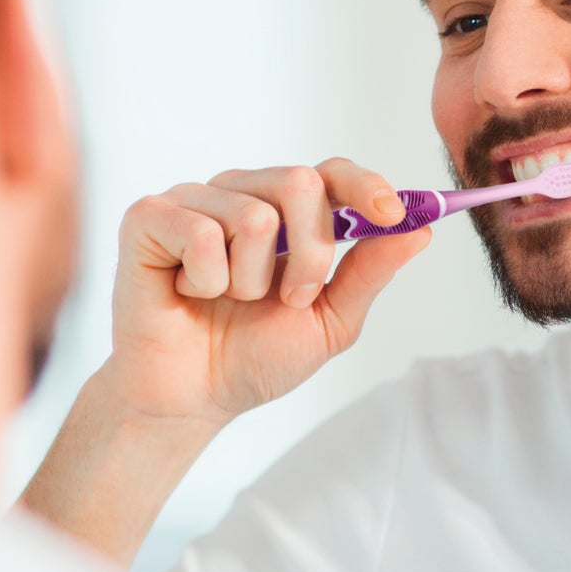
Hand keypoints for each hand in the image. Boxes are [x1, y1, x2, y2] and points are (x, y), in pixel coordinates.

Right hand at [94, 158, 430, 428]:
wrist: (191, 399)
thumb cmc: (253, 356)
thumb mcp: (329, 321)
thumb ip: (369, 274)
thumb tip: (421, 230)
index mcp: (286, 213)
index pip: (332, 172)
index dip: (366, 187)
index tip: (393, 216)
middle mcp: (242, 193)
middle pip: (301, 183)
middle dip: (311, 255)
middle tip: (290, 298)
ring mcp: (194, 200)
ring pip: (253, 216)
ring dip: (251, 280)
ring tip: (227, 301)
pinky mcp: (149, 217)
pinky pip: (201, 233)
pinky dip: (205, 280)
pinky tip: (189, 293)